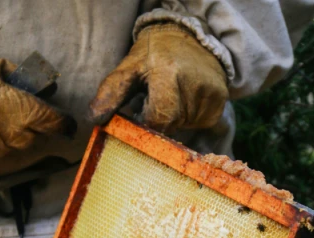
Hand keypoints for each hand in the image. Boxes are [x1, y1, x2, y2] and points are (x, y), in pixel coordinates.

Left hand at [89, 23, 228, 133]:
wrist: (193, 34)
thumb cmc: (155, 52)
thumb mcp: (129, 66)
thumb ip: (111, 92)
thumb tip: (94, 118)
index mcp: (168, 74)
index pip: (157, 120)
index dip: (147, 124)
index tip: (142, 115)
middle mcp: (194, 86)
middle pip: (170, 126)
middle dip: (159, 120)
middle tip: (156, 99)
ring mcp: (211, 96)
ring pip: (185, 127)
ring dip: (174, 119)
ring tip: (173, 95)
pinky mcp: (220, 103)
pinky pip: (200, 124)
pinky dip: (190, 117)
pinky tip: (187, 98)